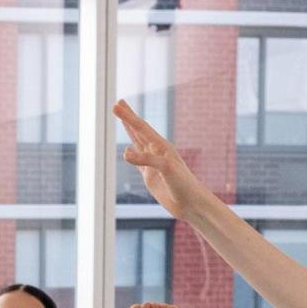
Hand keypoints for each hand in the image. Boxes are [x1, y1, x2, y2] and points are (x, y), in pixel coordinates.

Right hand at [109, 101, 198, 215]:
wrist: (191, 203)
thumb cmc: (183, 184)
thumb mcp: (165, 168)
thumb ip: (146, 159)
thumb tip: (124, 153)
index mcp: (162, 146)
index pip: (141, 128)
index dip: (128, 117)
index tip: (115, 106)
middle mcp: (157, 152)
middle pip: (138, 130)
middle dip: (128, 117)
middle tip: (117, 104)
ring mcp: (153, 163)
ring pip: (137, 143)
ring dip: (129, 131)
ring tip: (122, 120)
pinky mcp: (150, 176)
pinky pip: (137, 162)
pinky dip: (131, 155)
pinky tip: (126, 151)